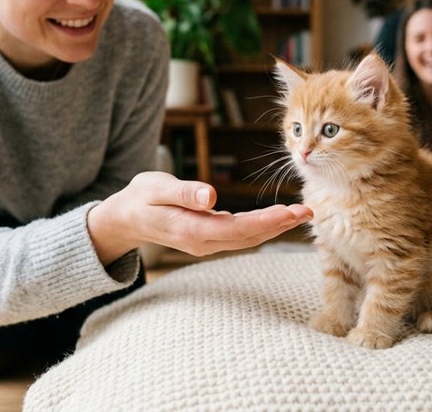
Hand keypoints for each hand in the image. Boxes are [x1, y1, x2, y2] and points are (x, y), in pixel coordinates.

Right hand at [86, 171, 312, 264]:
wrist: (124, 219)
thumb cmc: (139, 198)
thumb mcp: (155, 188)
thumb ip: (183, 192)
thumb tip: (211, 196)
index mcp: (190, 229)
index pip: (236, 229)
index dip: (266, 222)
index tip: (289, 212)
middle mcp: (201, 241)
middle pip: (248, 237)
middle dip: (279, 225)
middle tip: (307, 211)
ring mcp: (205, 243)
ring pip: (246, 238)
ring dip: (274, 227)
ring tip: (300, 214)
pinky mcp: (207, 237)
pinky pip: (239, 235)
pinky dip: (261, 228)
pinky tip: (277, 218)